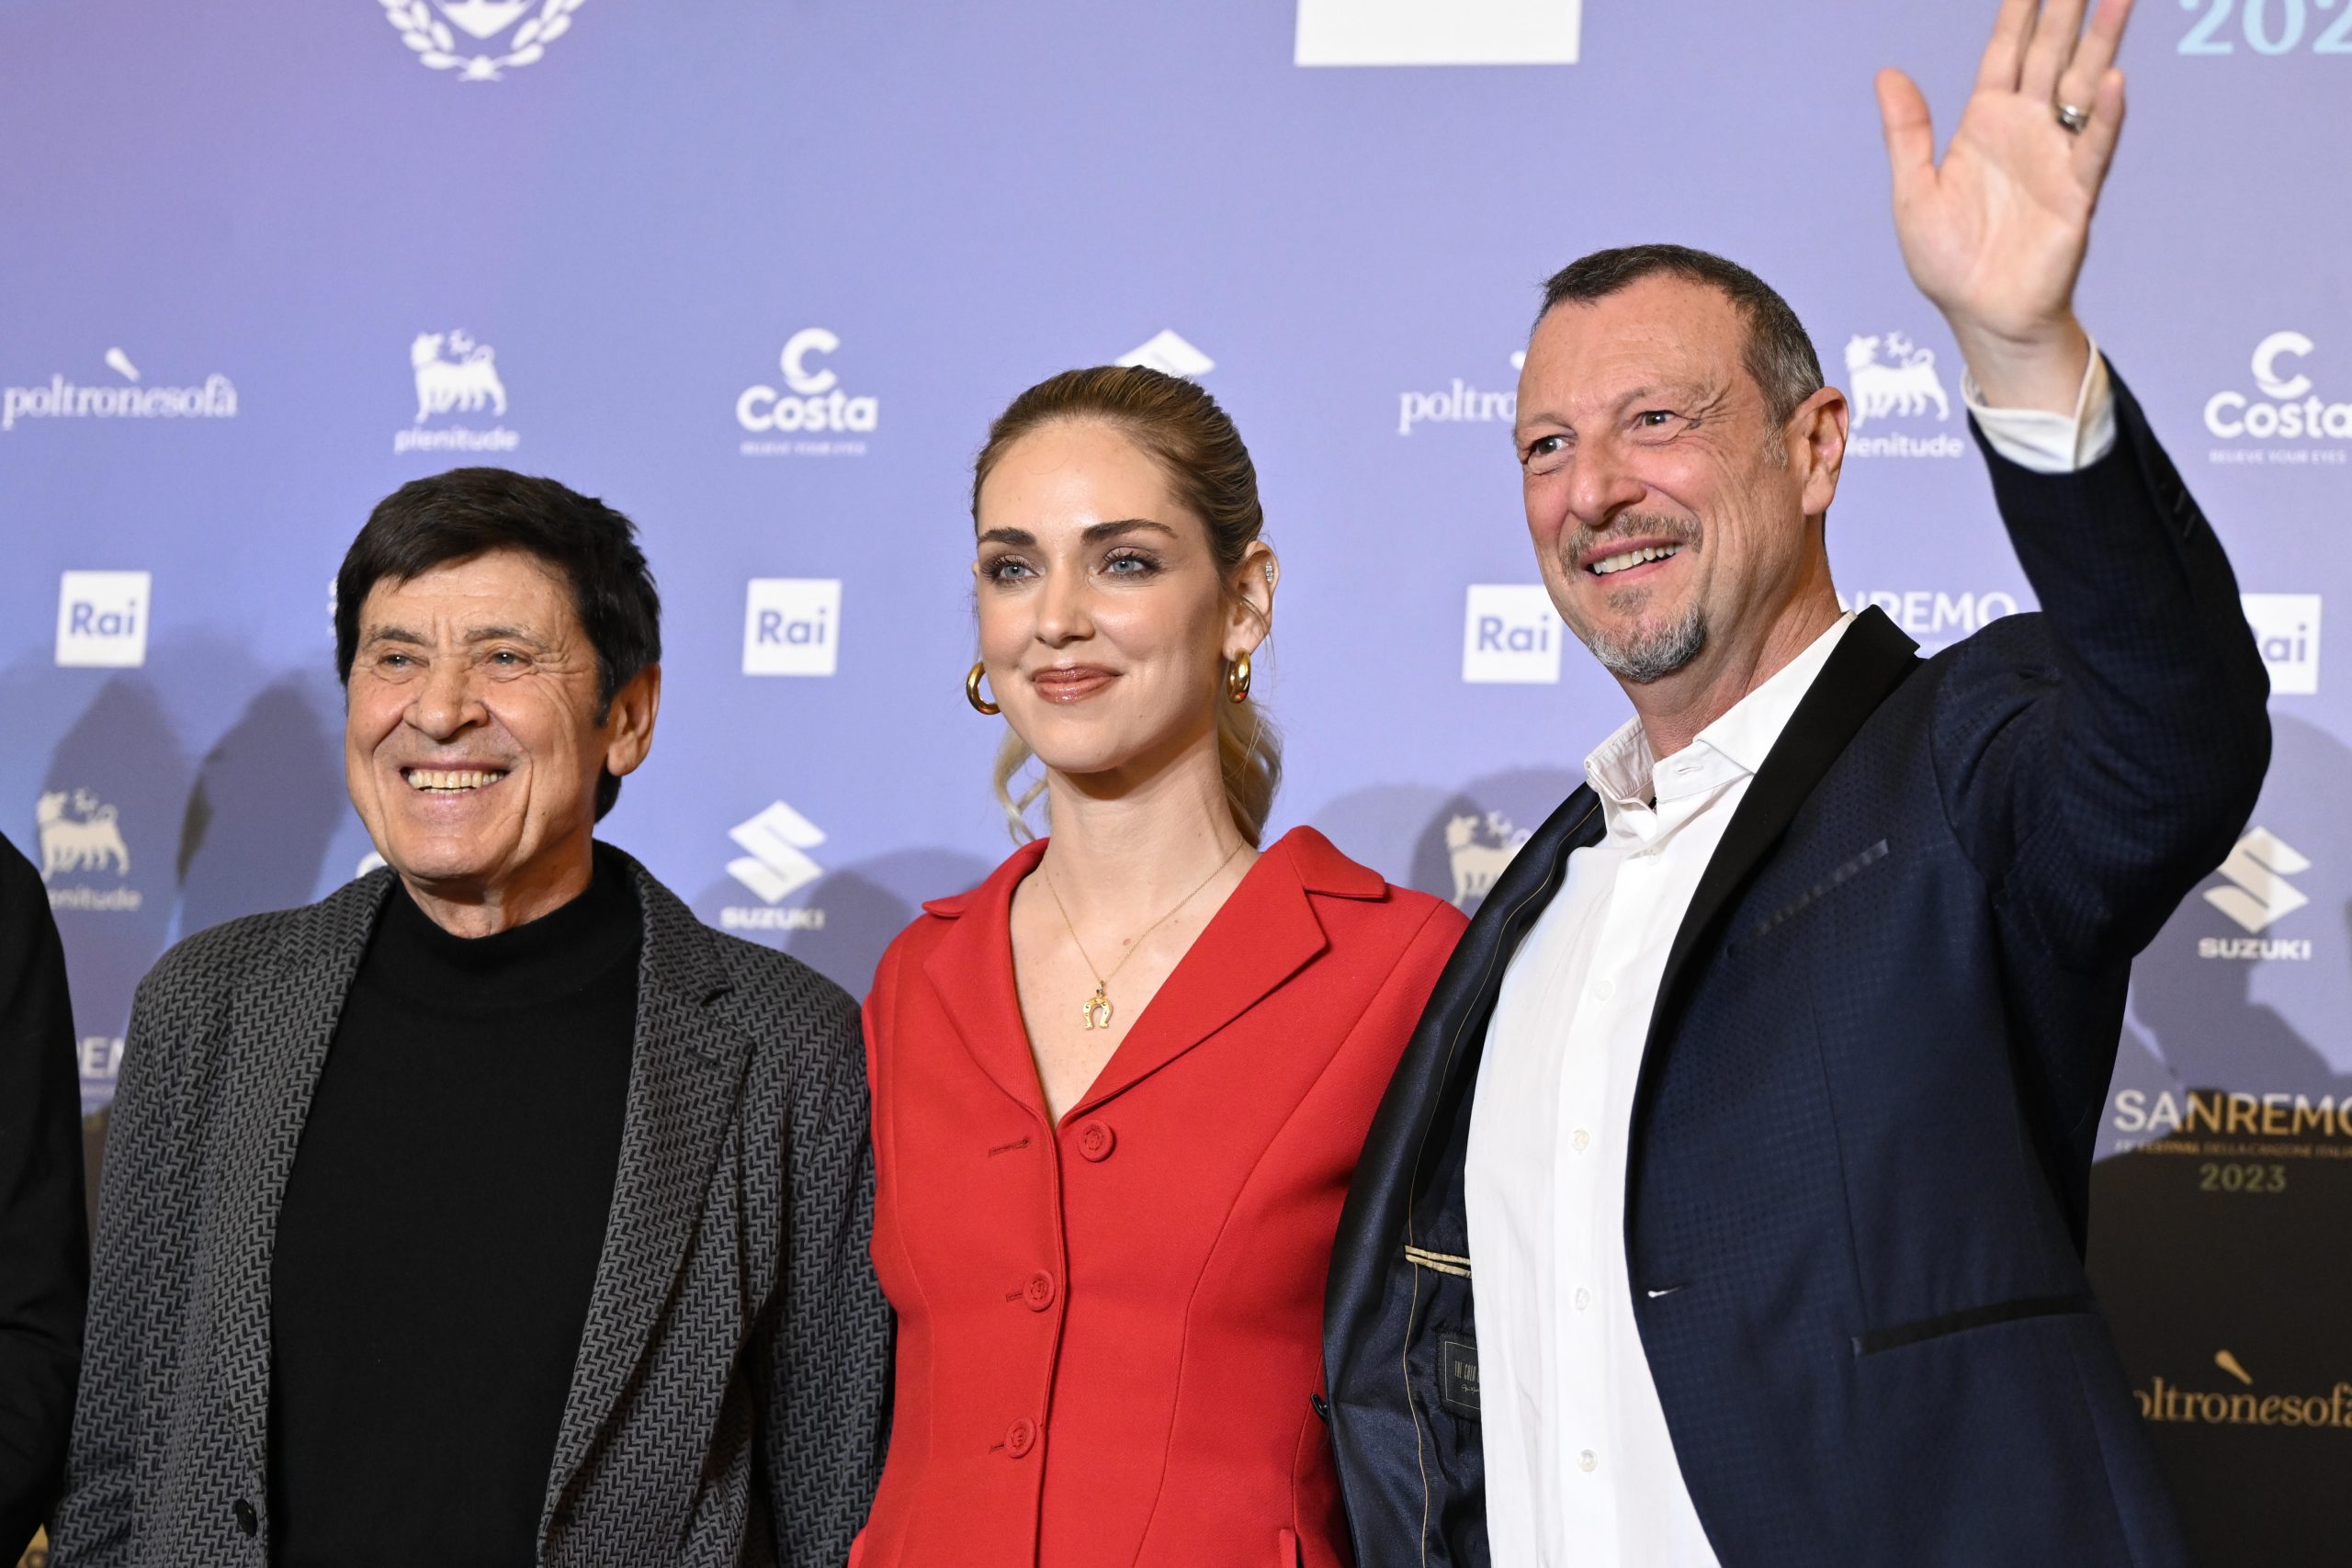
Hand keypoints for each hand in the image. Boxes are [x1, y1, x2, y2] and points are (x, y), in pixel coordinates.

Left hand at [1876, 0, 2133, 411]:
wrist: (1981, 315)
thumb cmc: (1949, 260)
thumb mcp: (1912, 191)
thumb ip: (1907, 132)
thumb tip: (1887, 74)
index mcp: (1986, 123)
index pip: (2006, 52)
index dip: (2019, 11)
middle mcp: (2027, 129)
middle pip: (2052, 54)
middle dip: (2067, 10)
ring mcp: (2056, 157)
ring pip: (2082, 86)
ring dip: (2100, 43)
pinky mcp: (2076, 194)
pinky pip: (2094, 148)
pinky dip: (2105, 117)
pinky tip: (2114, 81)